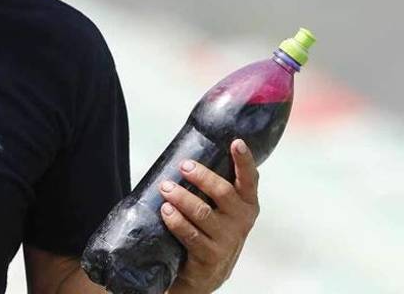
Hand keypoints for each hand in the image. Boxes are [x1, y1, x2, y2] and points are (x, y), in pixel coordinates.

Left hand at [159, 139, 259, 293]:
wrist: (206, 273)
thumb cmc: (209, 229)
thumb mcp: (219, 208)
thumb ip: (212, 186)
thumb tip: (187, 152)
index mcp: (246, 204)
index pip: (249, 180)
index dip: (244, 161)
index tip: (236, 142)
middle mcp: (241, 221)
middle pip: (224, 193)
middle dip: (202, 176)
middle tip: (183, 166)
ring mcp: (227, 240)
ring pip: (203, 213)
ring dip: (182, 198)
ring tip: (166, 188)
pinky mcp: (210, 256)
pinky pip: (191, 235)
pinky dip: (176, 221)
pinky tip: (166, 211)